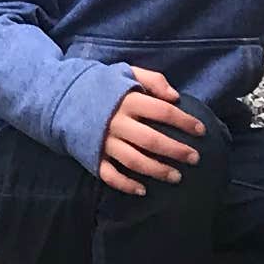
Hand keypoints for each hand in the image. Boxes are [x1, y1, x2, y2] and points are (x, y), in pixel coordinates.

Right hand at [98, 67, 205, 194]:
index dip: (184, 121)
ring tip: (177, 177)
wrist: (62, 97)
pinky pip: (110, 175)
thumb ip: (152, 80)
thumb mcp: (126, 73)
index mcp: (127, 100)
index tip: (201, 131)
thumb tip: (175, 97)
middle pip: (152, 140)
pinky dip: (126, 185)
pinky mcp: (93, 157)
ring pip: (134, 161)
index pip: (163, 112)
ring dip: (157, 170)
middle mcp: (117, 122)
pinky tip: (142, 190)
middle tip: (195, 158)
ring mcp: (104, 142)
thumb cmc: (103, 86)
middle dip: (176, 150)